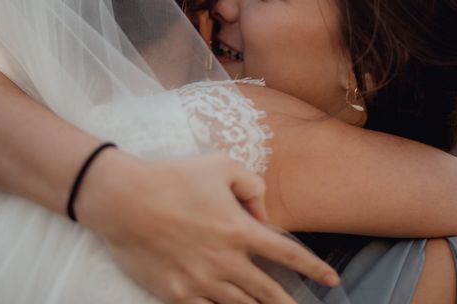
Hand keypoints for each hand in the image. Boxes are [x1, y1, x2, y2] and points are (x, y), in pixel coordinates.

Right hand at [77, 151, 338, 302]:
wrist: (124, 200)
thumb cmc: (173, 178)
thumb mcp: (220, 165)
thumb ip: (251, 185)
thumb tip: (263, 213)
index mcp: (239, 230)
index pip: (288, 255)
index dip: (314, 269)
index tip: (332, 279)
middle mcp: (225, 261)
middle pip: (268, 292)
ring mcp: (200, 282)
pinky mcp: (176, 294)